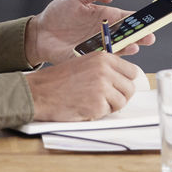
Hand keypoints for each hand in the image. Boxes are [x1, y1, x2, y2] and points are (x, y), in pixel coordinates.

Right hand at [25, 53, 141, 120]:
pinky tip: (84, 107)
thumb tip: (124, 79)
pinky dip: (98, 113)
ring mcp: (102, 87)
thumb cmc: (58, 80)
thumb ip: (104, 69)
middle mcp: (105, 70)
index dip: (125, 82)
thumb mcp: (84, 64)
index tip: (119, 87)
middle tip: (105, 99)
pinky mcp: (97, 104)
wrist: (39, 92)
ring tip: (92, 102)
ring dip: (110, 106)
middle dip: (120, 96)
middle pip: (130, 88)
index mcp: (104, 58)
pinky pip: (108, 112)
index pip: (132, 71)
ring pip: (122, 101)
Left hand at [27, 0, 155, 64]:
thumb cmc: (59, 12)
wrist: (40, 31)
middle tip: (149, 37)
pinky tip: (111, 56)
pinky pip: (99, 61)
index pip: (127, 19)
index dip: (140, 20)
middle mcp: (105, 34)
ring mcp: (96, 47)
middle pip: (127, 36)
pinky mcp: (85, 59)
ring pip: (117, 50)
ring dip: (126, 49)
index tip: (151, 21)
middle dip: (140, 37)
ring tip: (134, 46)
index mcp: (106, 17)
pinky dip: (106, 59)